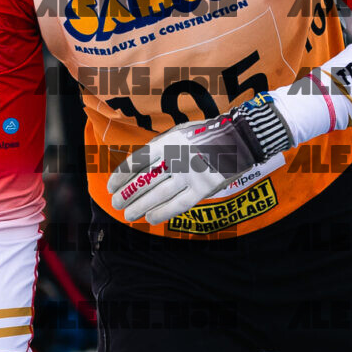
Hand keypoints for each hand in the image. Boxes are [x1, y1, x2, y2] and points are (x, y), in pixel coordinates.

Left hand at [104, 97, 290, 225]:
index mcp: (167, 142)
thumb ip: (160, 147)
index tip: (111, 186)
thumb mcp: (180, 132)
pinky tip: (150, 218)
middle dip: (126, 194)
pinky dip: (162, 213)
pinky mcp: (203, 188)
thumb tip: (138, 167)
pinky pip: (178, 204)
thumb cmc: (207, 134)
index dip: (121, 175)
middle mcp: (176, 158)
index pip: (137, 161)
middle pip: (143, 180)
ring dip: (139, 206)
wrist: (240, 138)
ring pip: (157, 194)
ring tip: (127, 214)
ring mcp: (190, 174)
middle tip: (116, 204)